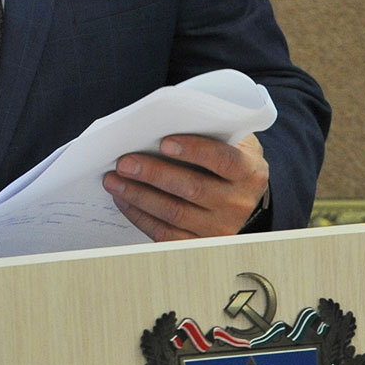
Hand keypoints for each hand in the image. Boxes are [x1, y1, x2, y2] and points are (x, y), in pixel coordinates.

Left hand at [103, 133, 269, 242]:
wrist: (242, 196)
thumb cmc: (228, 157)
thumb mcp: (233, 140)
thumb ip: (211, 129)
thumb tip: (164, 120)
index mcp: (250, 172)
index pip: (223, 160)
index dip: (194, 150)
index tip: (164, 142)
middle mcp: (238, 203)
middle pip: (192, 189)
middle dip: (153, 174)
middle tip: (124, 163)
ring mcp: (220, 228)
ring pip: (174, 214)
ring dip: (139, 196)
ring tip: (114, 181)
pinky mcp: (200, 244)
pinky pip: (166, 235)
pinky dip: (140, 216)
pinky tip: (124, 200)